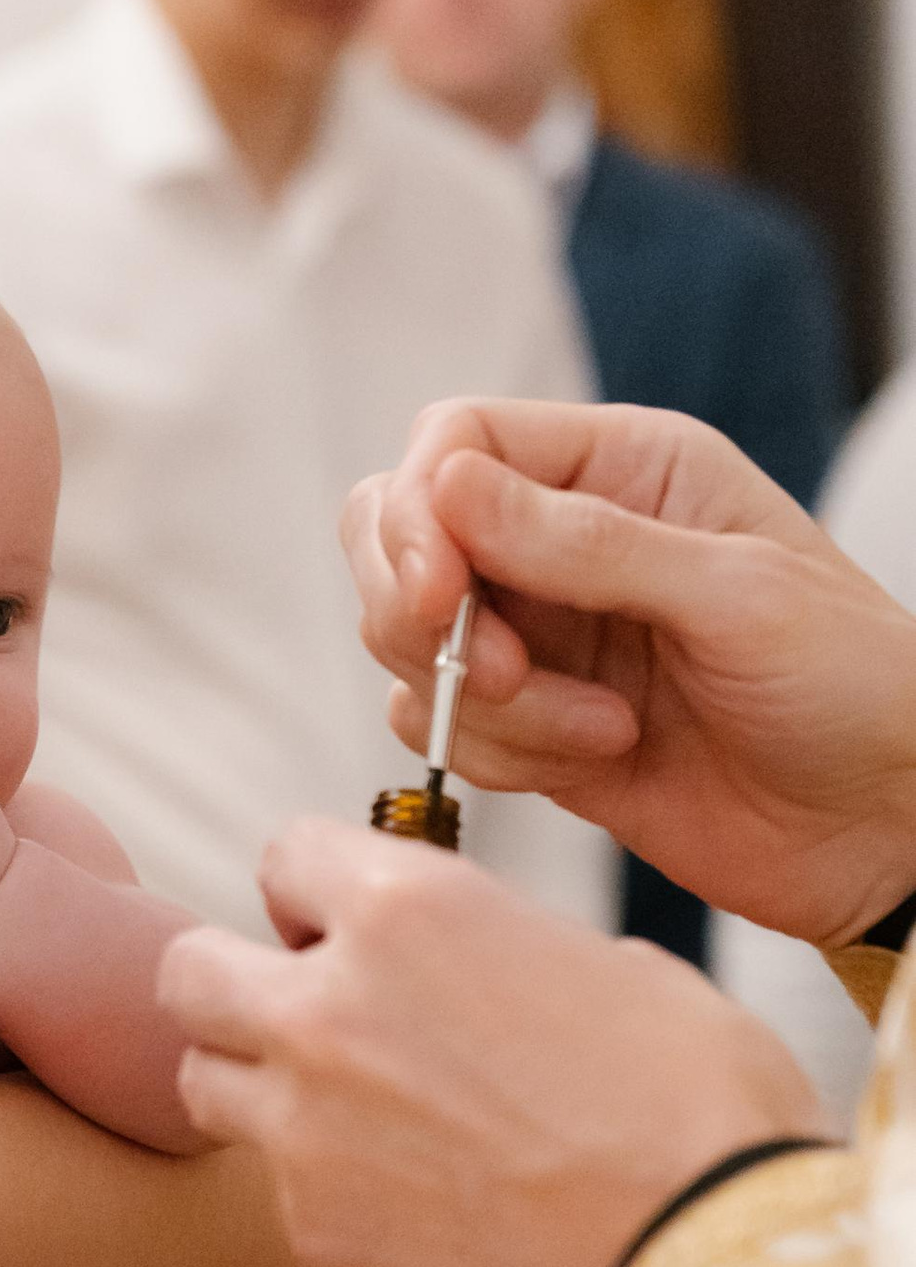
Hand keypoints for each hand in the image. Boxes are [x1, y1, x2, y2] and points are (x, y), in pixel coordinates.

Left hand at [160, 816, 831, 1266]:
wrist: (703, 1266)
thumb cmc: (696, 1104)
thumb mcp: (615, 968)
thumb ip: (502, 949)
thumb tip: (482, 966)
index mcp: (405, 912)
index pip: (287, 855)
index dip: (318, 889)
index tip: (345, 924)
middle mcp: (324, 1011)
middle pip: (189, 974)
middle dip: (236, 983)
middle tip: (306, 1013)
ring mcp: (303, 1132)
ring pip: (207, 1086)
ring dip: (259, 1087)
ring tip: (351, 1115)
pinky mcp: (313, 1234)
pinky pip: (281, 1194)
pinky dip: (327, 1194)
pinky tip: (417, 1209)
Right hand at [347, 400, 915, 944]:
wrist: (884, 825)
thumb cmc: (852, 685)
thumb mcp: (734, 595)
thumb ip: (586, 542)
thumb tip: (447, 487)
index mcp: (623, 469)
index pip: (458, 442)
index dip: (420, 511)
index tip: (440, 593)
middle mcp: (564, 540)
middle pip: (398, 536)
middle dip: (418, 610)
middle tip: (496, 671)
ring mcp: (540, 637)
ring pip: (407, 643)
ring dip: (482, 703)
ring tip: (600, 730)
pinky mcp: (529, 726)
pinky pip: (442, 728)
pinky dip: (499, 754)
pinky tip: (600, 759)